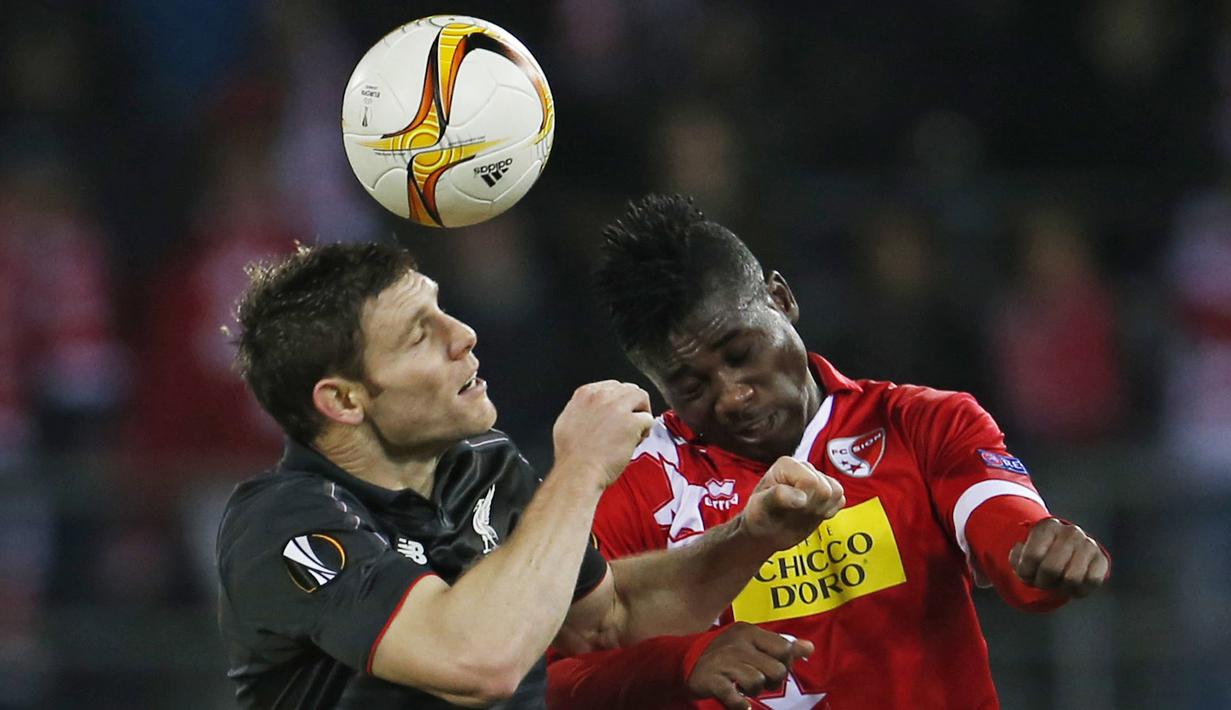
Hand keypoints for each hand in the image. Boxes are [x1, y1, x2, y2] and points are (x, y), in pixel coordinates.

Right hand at [552, 381, 652, 487]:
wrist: (577, 471)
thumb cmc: (571, 455)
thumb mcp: (567, 421)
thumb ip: (582, 409)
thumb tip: (593, 410)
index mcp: (585, 394)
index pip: (612, 386)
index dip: (619, 401)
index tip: (619, 413)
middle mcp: (602, 396)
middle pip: (629, 389)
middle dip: (632, 405)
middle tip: (630, 422)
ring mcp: (618, 408)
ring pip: (641, 398)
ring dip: (641, 413)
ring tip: (636, 430)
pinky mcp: (632, 423)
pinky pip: (648, 419)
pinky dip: (645, 430)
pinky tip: (636, 441)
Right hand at [687, 623, 812, 709]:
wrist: (687, 660)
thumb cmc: (729, 652)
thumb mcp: (753, 642)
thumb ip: (781, 645)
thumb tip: (809, 648)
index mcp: (750, 632)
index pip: (784, 649)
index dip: (786, 663)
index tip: (775, 666)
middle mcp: (738, 645)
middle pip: (776, 670)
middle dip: (773, 681)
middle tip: (760, 680)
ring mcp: (724, 662)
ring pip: (757, 683)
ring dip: (754, 691)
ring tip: (745, 687)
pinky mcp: (712, 680)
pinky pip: (735, 698)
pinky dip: (740, 705)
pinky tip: (740, 703)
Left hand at [742, 457, 844, 551]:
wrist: (766, 531)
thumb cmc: (759, 517)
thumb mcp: (760, 507)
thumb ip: (777, 497)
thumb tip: (801, 497)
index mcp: (786, 465)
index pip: (811, 481)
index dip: (802, 500)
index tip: (785, 507)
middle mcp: (804, 467)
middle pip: (825, 489)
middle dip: (810, 506)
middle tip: (793, 512)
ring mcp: (817, 478)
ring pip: (836, 493)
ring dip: (820, 509)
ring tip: (801, 512)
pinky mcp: (828, 492)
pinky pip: (841, 500)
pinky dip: (829, 512)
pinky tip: (811, 513)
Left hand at [1009, 517, 1108, 597]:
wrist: (1065, 552)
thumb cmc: (1039, 555)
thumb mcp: (1022, 553)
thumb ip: (1015, 560)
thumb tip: (1007, 571)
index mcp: (1048, 526)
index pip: (1033, 556)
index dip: (1026, 573)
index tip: (1026, 574)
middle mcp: (1071, 531)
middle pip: (1051, 569)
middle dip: (1042, 582)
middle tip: (1042, 582)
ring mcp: (1089, 544)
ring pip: (1072, 579)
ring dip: (1060, 588)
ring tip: (1056, 583)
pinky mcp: (1102, 559)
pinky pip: (1091, 583)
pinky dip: (1078, 591)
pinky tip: (1071, 586)